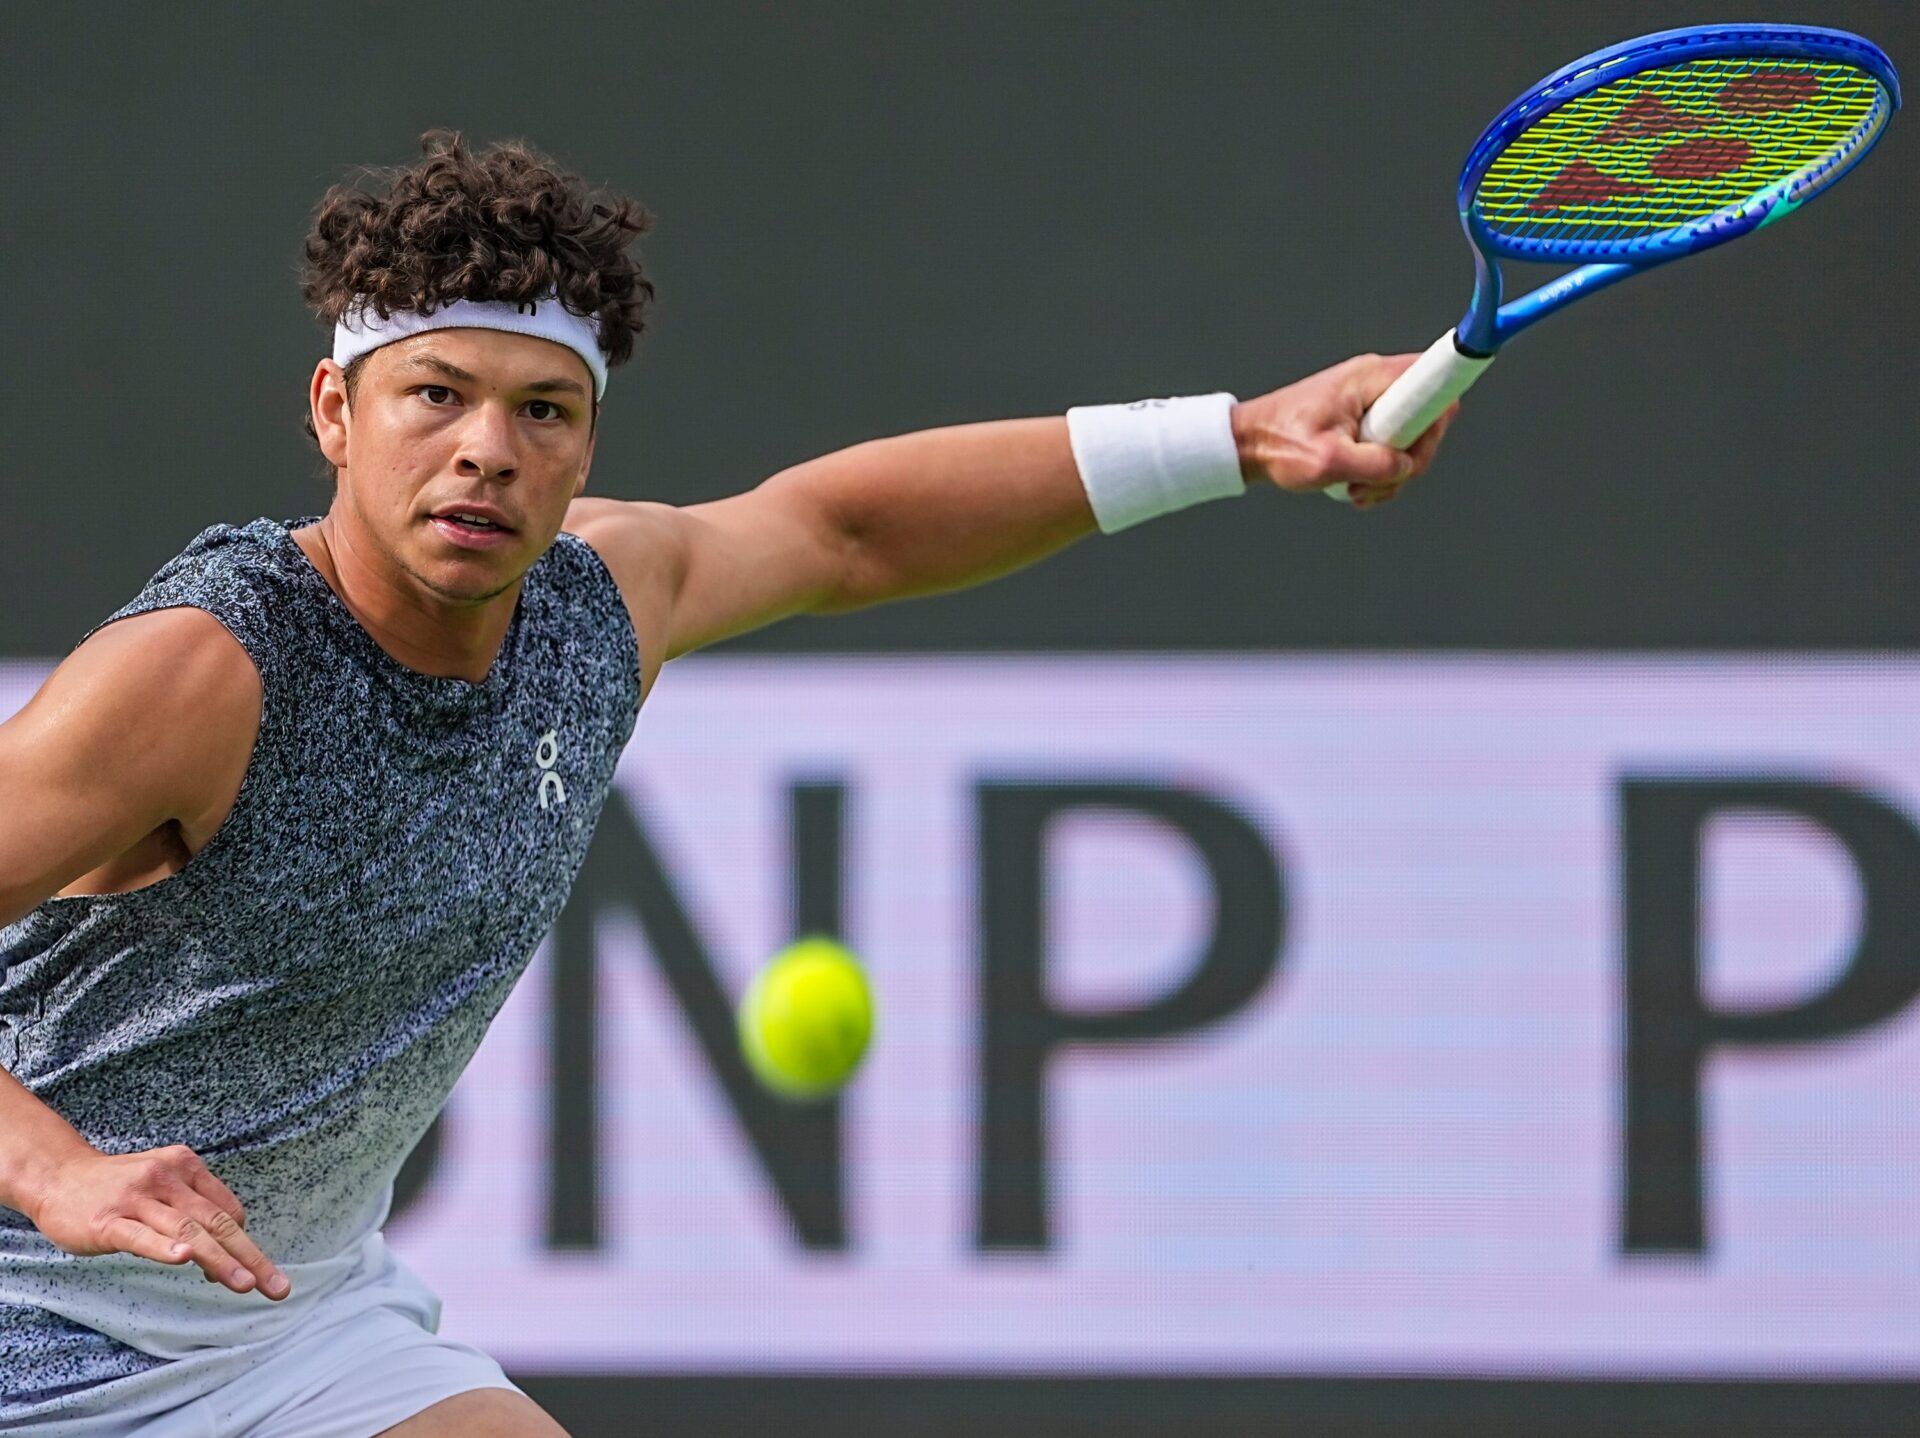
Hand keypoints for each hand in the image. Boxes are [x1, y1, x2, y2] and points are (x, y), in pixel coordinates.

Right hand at [27, 1144, 289, 1299]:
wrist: (57, 1175)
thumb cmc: (117, 1186)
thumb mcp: (162, 1183)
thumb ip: (191, 1210)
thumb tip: (220, 1255)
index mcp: (186, 1166)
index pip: (226, 1210)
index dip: (240, 1245)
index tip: (249, 1274)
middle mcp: (166, 1178)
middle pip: (217, 1222)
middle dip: (250, 1256)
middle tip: (276, 1287)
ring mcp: (137, 1199)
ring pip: (187, 1231)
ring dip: (219, 1260)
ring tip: (244, 1284)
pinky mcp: (108, 1221)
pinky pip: (141, 1236)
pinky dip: (164, 1247)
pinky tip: (184, 1259)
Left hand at [1231, 353, 1461, 508]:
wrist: (1247, 443)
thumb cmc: (1278, 444)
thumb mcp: (1325, 461)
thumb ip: (1373, 464)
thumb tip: (1405, 468)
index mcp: (1371, 378)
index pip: (1434, 379)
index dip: (1439, 414)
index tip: (1419, 447)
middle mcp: (1376, 383)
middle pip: (1428, 419)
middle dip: (1410, 460)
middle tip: (1377, 483)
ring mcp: (1371, 401)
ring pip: (1409, 440)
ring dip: (1390, 474)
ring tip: (1356, 491)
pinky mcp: (1364, 420)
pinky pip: (1390, 447)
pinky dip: (1378, 473)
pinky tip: (1354, 487)